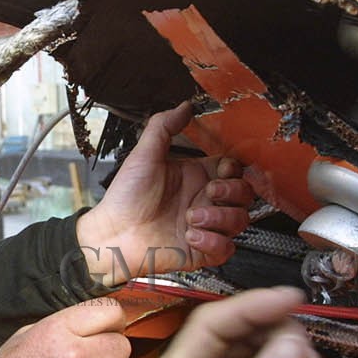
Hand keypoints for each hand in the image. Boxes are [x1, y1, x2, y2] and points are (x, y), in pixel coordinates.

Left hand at [75, 103, 253, 286]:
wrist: (113, 234)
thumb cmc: (125, 197)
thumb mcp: (144, 155)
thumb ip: (164, 127)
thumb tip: (184, 106)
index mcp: (196, 176)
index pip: (234, 169)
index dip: (234, 169)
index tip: (221, 169)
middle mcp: (205, 200)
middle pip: (245, 195)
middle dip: (232, 191)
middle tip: (210, 191)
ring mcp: (206, 226)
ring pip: (239, 221)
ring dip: (219, 217)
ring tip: (190, 217)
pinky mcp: (203, 251)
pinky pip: (226, 248)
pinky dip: (213, 242)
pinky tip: (191, 236)